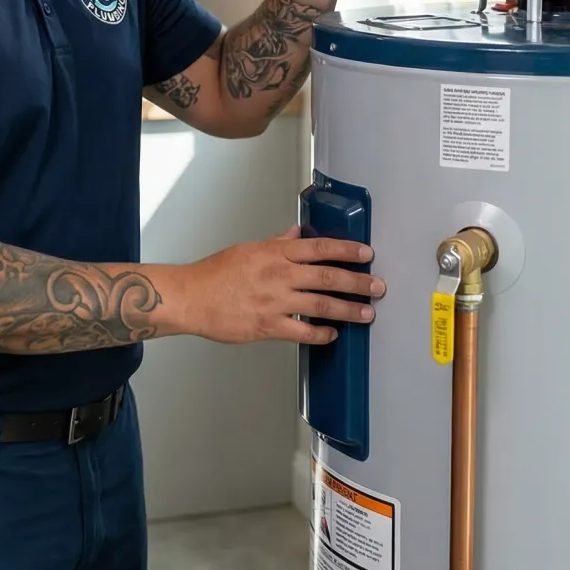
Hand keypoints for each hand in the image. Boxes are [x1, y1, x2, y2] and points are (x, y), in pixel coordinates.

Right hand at [174, 226, 385, 344]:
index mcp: (275, 253)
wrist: (191, 298)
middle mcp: (279, 275)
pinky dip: (321, 334)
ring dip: (348, 310)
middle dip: (358, 282)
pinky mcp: (268, 326)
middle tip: (377, 286)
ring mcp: (275, 301)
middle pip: (328, 276)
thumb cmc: (215, 274)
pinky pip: (302, 331)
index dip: (346, 250)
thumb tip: (296, 234)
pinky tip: (332, 335)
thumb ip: (277, 243)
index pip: (319, 247)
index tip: (366, 253)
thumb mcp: (248, 249)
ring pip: (321, 305)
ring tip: (367, 313)